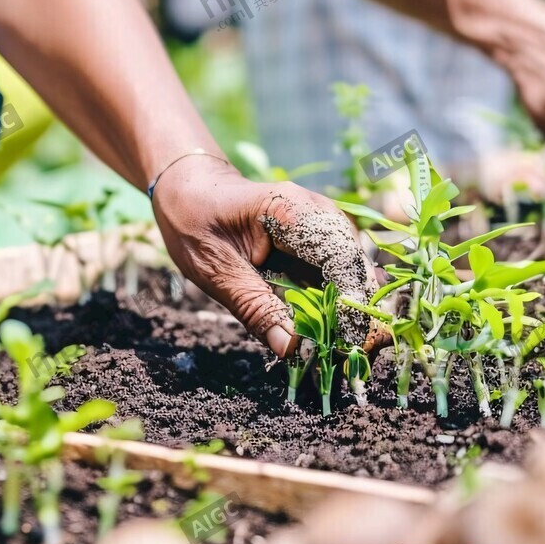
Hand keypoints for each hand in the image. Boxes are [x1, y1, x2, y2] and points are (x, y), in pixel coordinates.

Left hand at [150, 161, 385, 357]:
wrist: (189, 188)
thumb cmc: (195, 219)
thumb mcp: (216, 269)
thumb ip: (255, 307)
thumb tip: (292, 350)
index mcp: (291, 209)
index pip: (339, 257)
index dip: (350, 302)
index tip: (347, 343)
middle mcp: (315, 212)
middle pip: (353, 265)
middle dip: (355, 312)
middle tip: (351, 355)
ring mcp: (319, 224)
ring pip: (349, 272)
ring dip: (346, 311)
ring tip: (342, 350)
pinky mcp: (314, 240)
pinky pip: (333, 274)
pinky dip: (332, 303)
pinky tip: (328, 332)